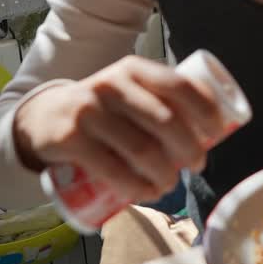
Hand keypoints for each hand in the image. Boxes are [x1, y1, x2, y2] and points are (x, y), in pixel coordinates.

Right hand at [13, 56, 224, 201]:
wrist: (45, 117)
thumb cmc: (103, 109)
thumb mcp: (130, 91)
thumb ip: (162, 100)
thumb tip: (217, 128)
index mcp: (134, 69)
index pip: (180, 85)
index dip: (206, 111)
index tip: (217, 133)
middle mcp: (112, 84)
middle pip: (166, 122)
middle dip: (190, 149)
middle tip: (197, 166)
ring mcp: (89, 111)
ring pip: (142, 149)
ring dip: (165, 175)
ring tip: (170, 185)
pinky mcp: (71, 139)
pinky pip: (112, 169)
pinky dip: (136, 187)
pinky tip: (146, 194)